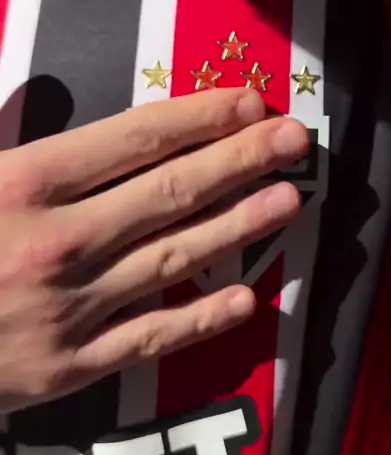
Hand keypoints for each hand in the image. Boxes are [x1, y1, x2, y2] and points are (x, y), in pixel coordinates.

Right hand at [0, 88, 307, 412]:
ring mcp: (70, 308)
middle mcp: (60, 241)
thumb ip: (5, 124)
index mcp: (24, 183)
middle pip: (170, 191)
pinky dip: (200, 319)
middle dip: (241, 160)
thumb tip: (53, 86)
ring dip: (240, 227)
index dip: (201, 117)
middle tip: (298, 140)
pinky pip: (149, 338)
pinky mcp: (69, 367)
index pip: (136, 138)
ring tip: (291, 200)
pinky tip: (248, 299)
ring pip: (174, 258)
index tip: (251, 102)